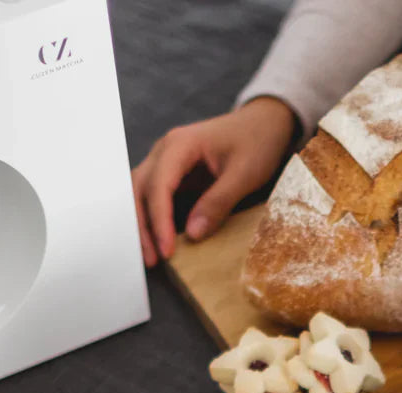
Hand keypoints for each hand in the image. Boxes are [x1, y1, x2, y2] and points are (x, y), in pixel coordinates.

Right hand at [131, 97, 295, 265]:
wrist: (262, 124)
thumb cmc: (256, 143)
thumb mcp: (244, 174)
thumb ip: (218, 202)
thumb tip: (193, 235)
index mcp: (180, 145)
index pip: (159, 185)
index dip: (160, 220)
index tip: (167, 250)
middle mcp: (165, 151)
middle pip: (139, 189)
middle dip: (142, 226)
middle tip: (152, 259)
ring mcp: (166, 162)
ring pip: (140, 194)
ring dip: (142, 224)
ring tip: (151, 256)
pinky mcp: (173, 175)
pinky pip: (153, 197)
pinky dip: (153, 219)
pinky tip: (159, 242)